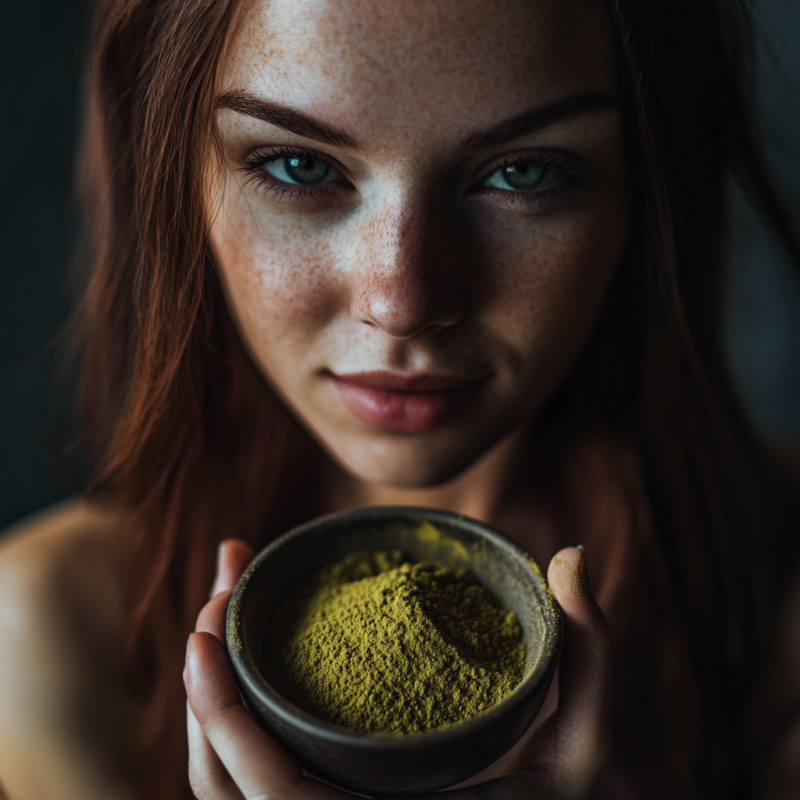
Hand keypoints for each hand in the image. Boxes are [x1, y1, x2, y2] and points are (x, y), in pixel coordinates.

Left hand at [184, 541, 610, 799]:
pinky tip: (246, 637)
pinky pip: (248, 764)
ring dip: (208, 687)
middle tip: (223, 583)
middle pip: (222, 782)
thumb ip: (589, 651)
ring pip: (224, 777)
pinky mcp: (320, 796)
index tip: (203, 636)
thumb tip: (572, 555)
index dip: (222, 722)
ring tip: (227, 592)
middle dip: (203, 683)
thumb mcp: (585, 744)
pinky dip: (231, 701)